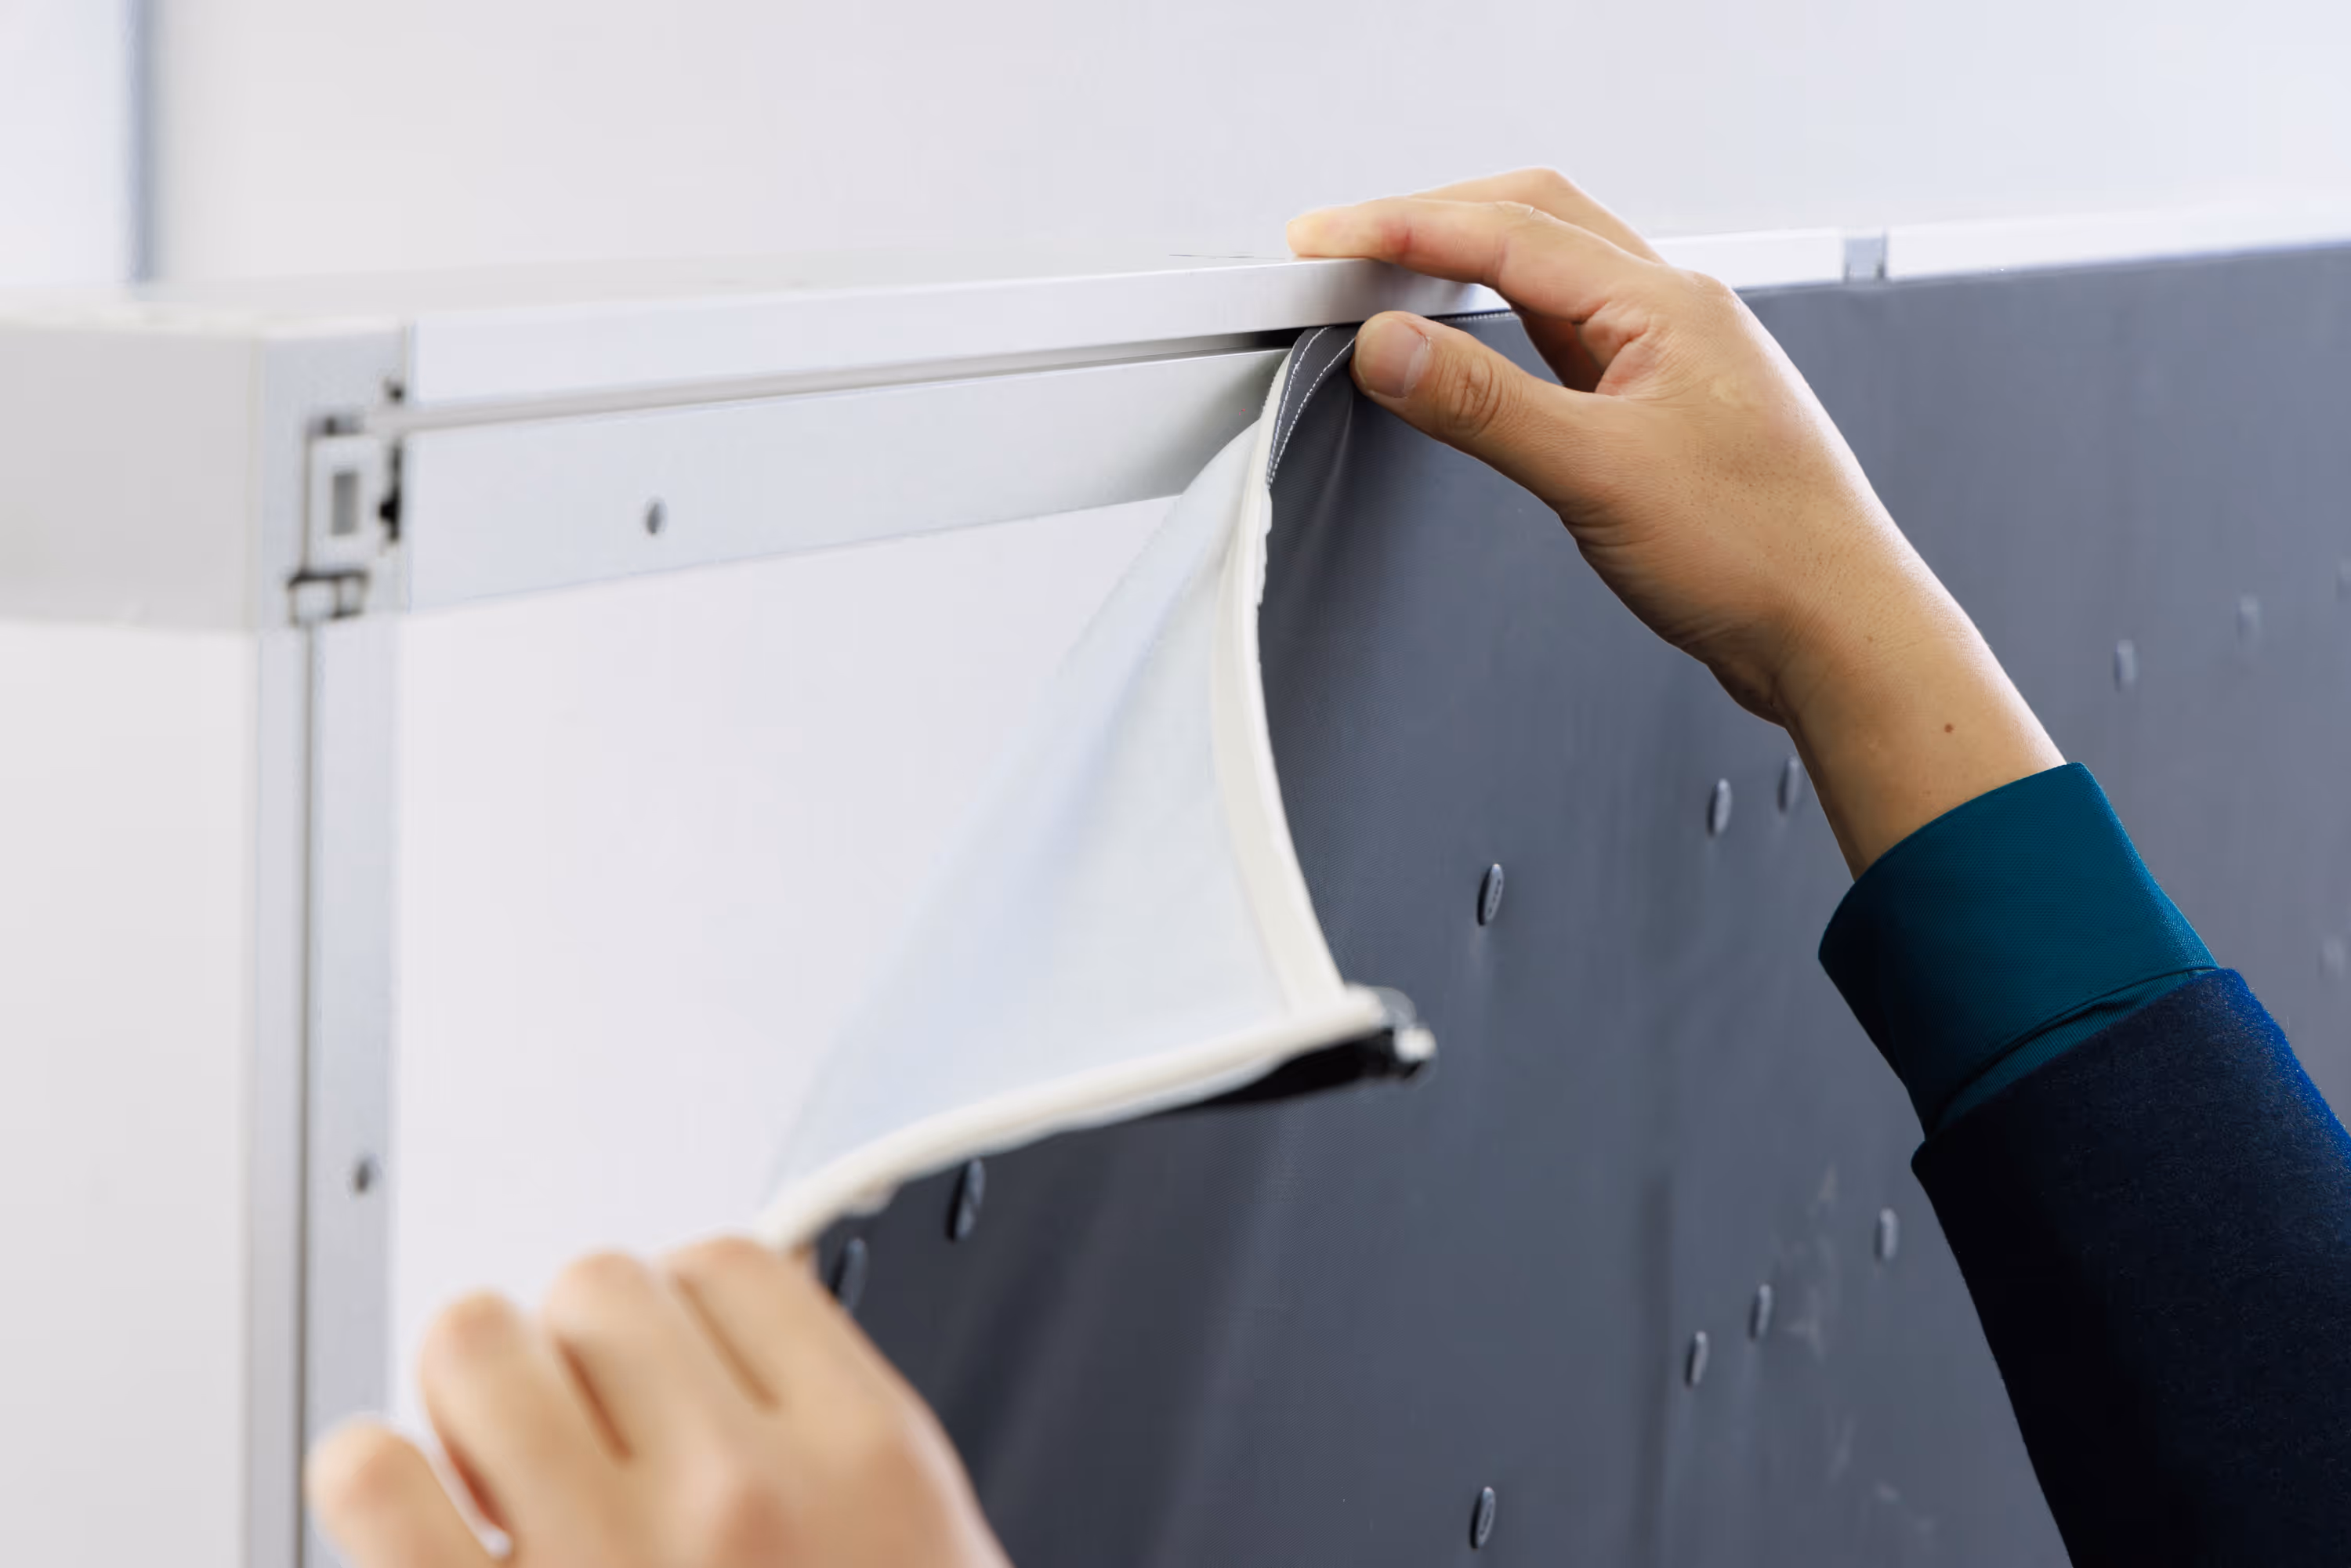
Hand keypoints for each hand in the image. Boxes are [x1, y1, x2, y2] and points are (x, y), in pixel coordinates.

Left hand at [306, 1239, 1011, 1567]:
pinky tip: (411, 1520)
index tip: (665, 1365)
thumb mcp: (922, 1564)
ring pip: (474, 1343)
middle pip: (598, 1288)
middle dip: (573, 1353)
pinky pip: (371, 1474)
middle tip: (578, 1430)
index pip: (731, 1267)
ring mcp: (602, 1567)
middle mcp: (738, 1498)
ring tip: (490, 1467)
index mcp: (864, 1466)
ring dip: (470, 1398)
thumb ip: (836, 1451)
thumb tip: (727, 1333)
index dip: (680, 1309)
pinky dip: (370, 1480)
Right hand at [1289, 171, 2059, 871]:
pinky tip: (1475, 351)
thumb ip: (1484, 405)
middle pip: (1532, 222)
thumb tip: (1392, 349)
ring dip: (1469, 267)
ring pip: (1552, 277)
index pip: (1508, 233)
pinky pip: (1566, 338)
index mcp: (1666, 304)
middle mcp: (1674, 315)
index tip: (1326, 239)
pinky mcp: (1663, 413)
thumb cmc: (1763, 553)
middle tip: (1347, 248)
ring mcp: (1671, 360)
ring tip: (1392, 282)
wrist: (1836, 633)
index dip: (1403, 228)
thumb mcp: (1598, 474)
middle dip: (1432, 222)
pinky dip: (1502, 327)